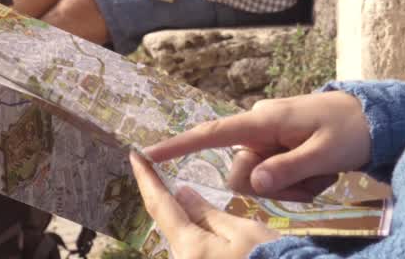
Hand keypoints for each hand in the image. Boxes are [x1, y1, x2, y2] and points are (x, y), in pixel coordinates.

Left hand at [130, 151, 278, 258]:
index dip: (146, 179)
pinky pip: (192, 252)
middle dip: (169, 200)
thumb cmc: (268, 258)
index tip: (135, 157)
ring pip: (183, 239)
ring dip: (187, 219)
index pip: (160, 206)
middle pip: (170, 225)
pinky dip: (196, 235)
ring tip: (193, 198)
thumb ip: (209, 213)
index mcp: (189, 247)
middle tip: (166, 172)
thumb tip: (181, 193)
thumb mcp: (243, 230)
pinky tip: (209, 228)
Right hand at [143, 92, 371, 201]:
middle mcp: (260, 129)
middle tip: (313, 182)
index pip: (213, 133)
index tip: (147, 153)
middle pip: (241, 174)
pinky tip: (323, 175)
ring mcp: (271, 141)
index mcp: (265, 120)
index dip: (179, 145)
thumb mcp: (324, 152)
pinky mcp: (280, 151)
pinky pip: (276, 180)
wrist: (375, 118)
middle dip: (274, 188)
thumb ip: (288, 168)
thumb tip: (253, 183)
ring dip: (292, 189)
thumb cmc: (350, 129)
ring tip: (323, 175)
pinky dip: (299, 186)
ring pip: (260, 182)